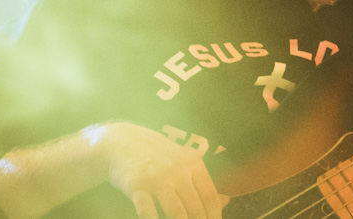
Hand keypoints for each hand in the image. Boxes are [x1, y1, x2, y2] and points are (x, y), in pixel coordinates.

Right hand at [93, 122, 228, 218]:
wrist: (125, 142)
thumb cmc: (160, 157)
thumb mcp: (185, 163)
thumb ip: (203, 183)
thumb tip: (227, 201)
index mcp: (193, 164)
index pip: (209, 195)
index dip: (214, 215)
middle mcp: (178, 170)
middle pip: (195, 206)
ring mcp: (157, 178)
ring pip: (176, 212)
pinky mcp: (137, 186)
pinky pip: (148, 211)